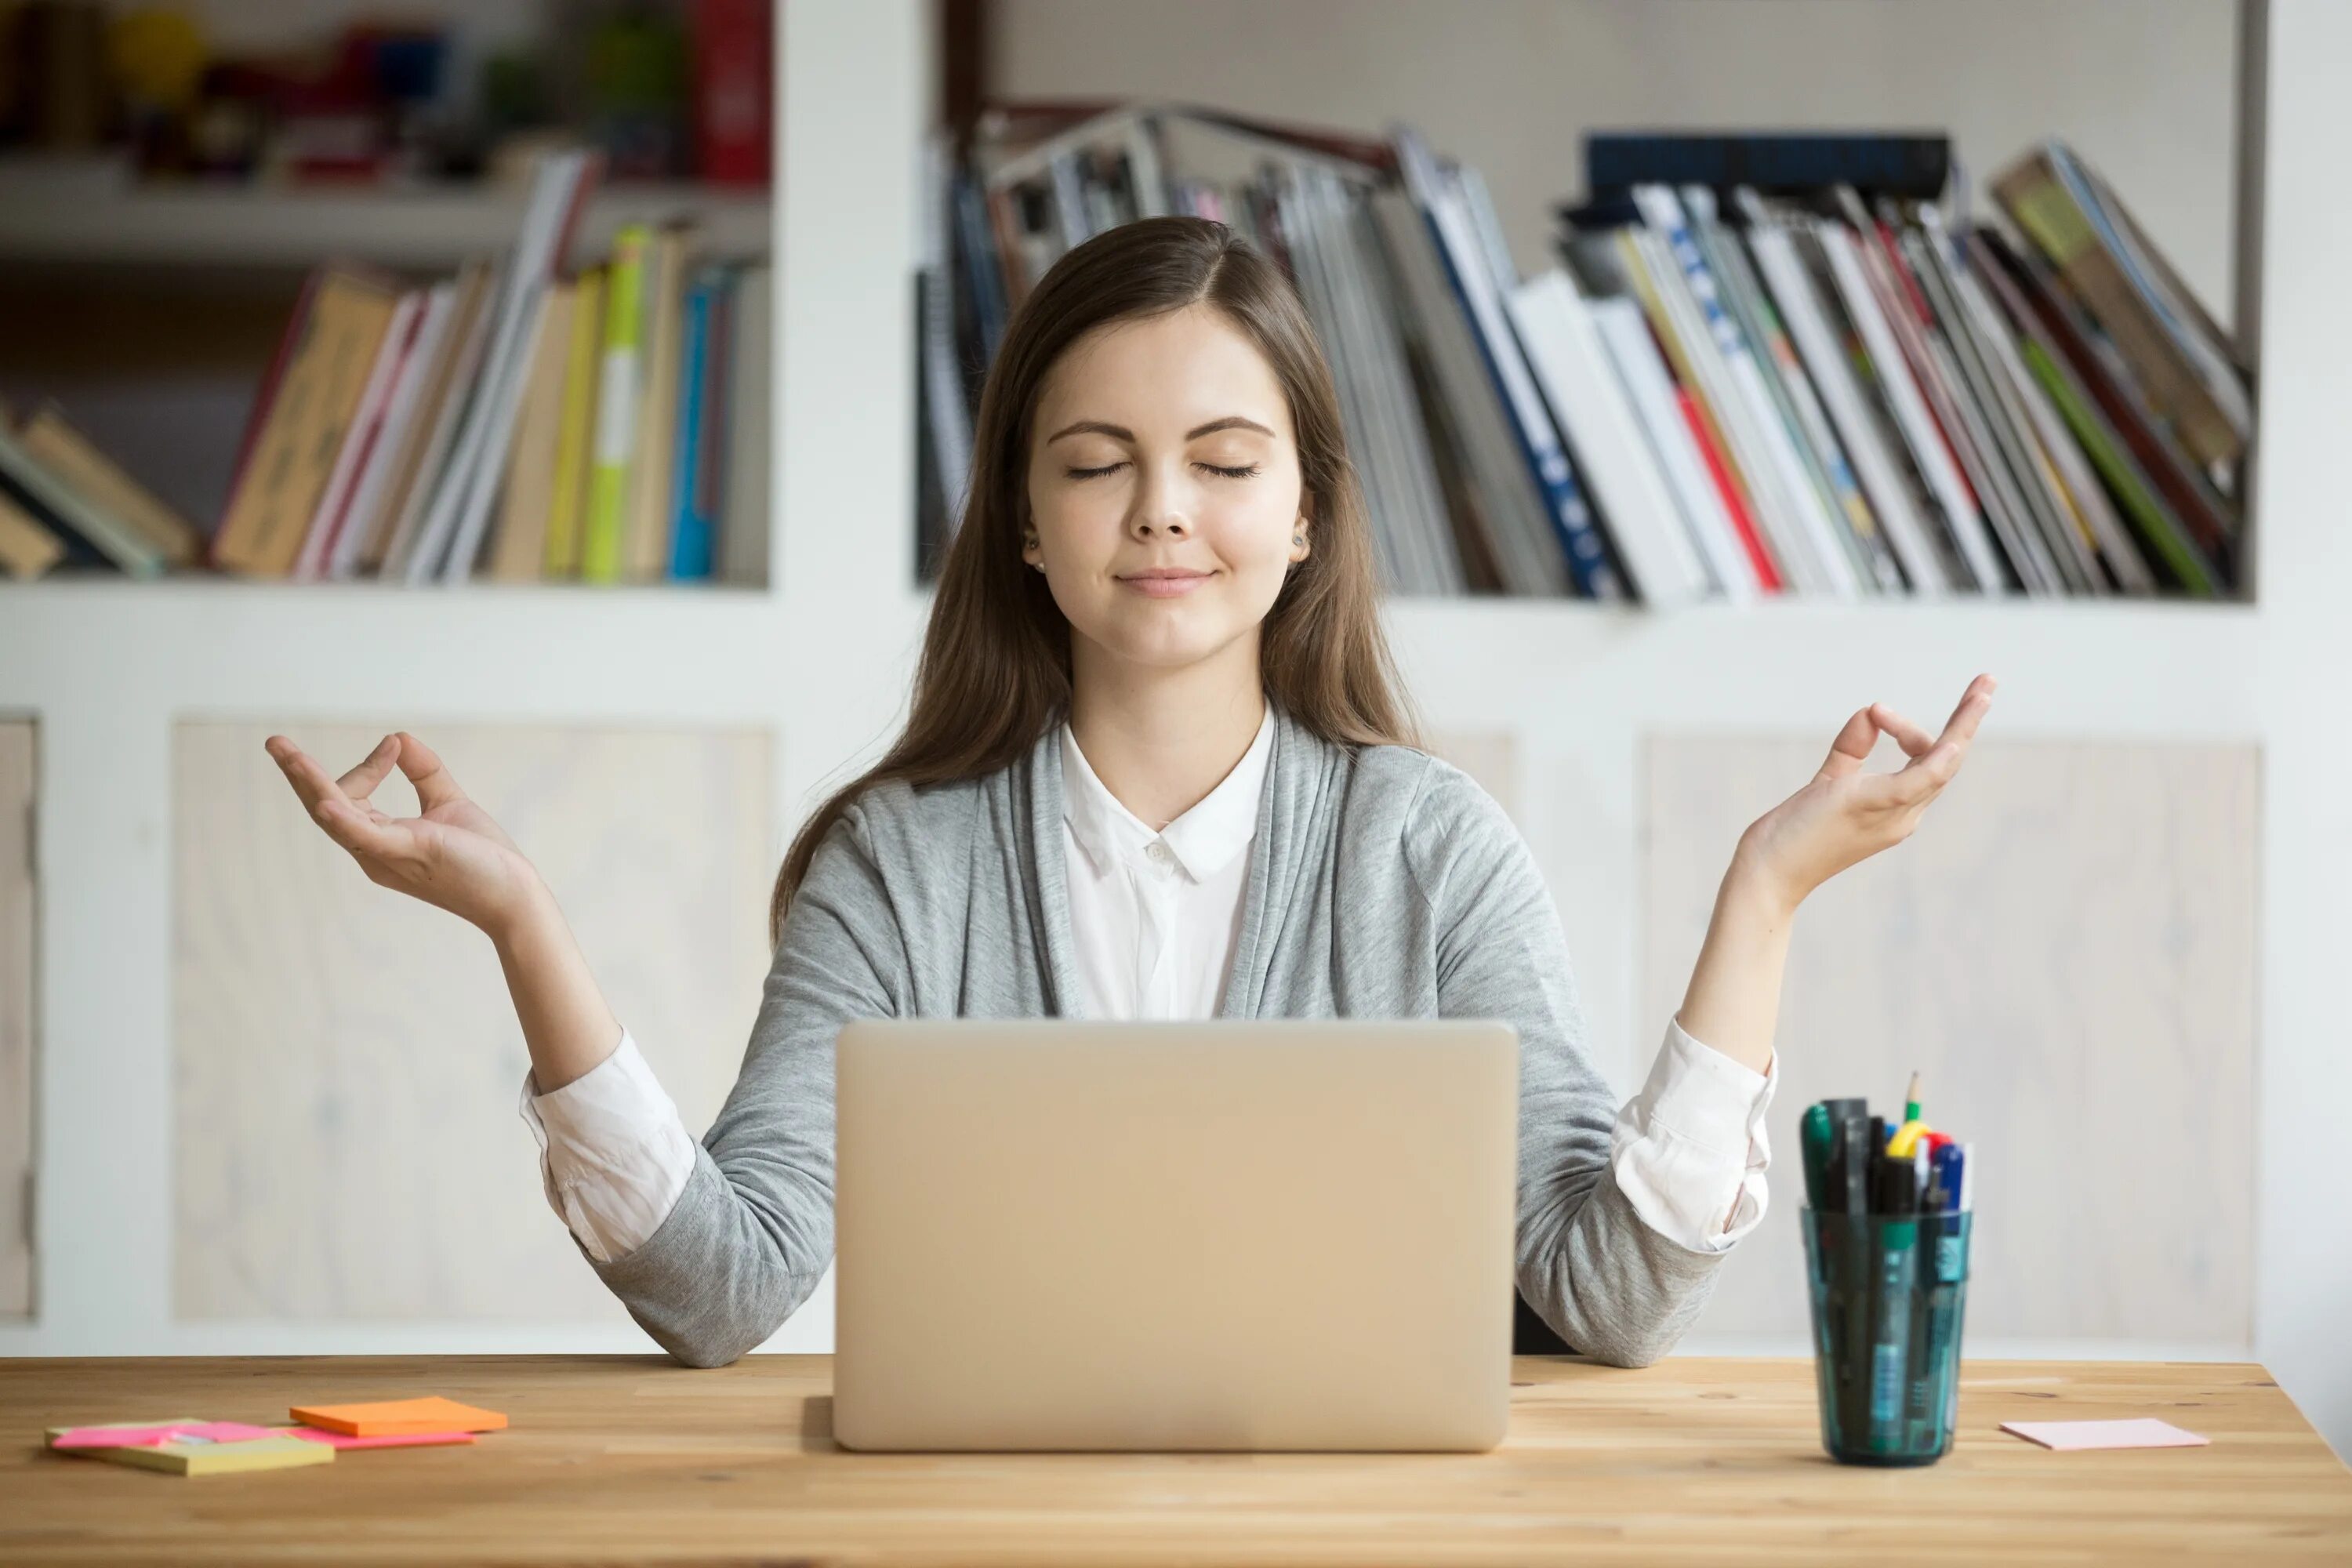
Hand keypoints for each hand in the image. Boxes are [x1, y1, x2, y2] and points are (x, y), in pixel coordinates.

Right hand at [265, 731, 546, 939]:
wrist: (515, 895)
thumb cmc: (482, 857)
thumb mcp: (447, 803)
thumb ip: (424, 771)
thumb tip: (397, 736)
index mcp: (380, 839)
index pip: (351, 796)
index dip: (368, 765)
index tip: (394, 745)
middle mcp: (373, 852)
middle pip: (325, 808)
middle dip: (299, 775)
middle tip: (274, 743)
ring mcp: (387, 855)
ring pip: (335, 817)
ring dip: (309, 784)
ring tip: (286, 754)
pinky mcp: (408, 855)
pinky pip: (366, 838)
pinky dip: (344, 819)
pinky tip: (325, 803)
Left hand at [1732, 674, 1995, 916]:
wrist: (1768, 872)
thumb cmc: (1794, 833)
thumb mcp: (1829, 780)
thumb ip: (1851, 749)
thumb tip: (1868, 713)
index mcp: (1897, 809)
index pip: (1925, 761)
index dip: (1908, 729)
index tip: (1875, 711)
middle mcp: (1903, 815)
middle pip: (1947, 760)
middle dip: (1967, 720)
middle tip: (1988, 682)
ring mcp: (1891, 814)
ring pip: (1942, 765)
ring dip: (1964, 725)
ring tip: (1984, 689)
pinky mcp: (1871, 807)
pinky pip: (1916, 783)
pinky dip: (1936, 761)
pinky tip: (1954, 740)